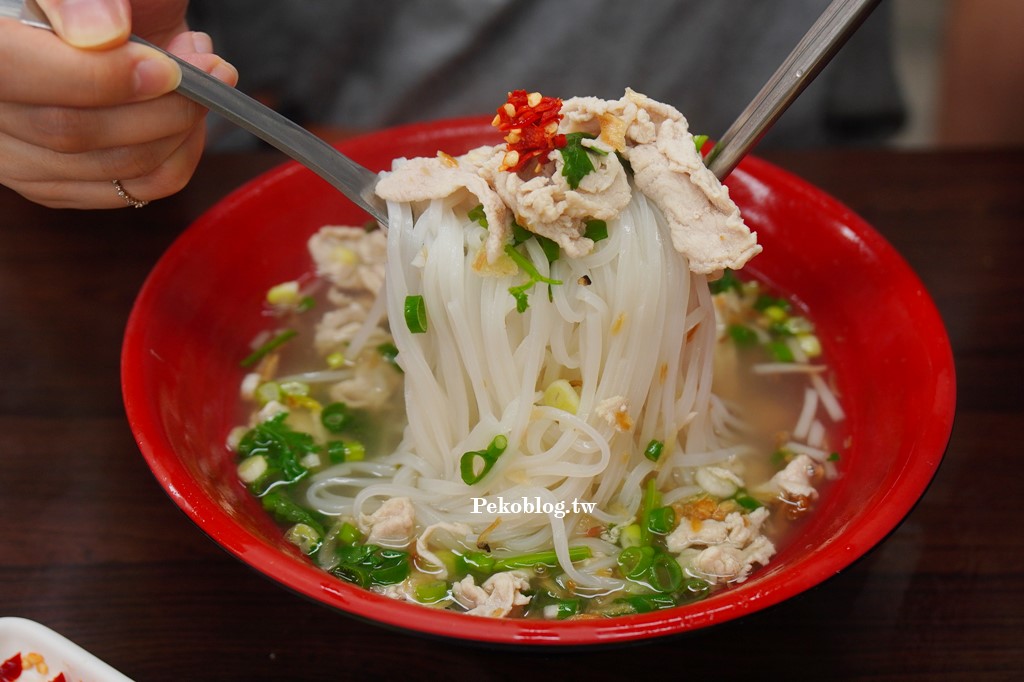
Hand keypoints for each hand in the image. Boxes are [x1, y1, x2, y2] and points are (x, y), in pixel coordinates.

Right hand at [0, 0, 237, 207]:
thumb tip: (103, 35)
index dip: (96, 76)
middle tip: (211, 71)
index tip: (166, 67)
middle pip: (69, 130)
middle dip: (159, 105)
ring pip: (110, 166)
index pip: (11, 71)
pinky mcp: (61, 185)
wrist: (104, 18)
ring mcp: (18, 156)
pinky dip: (180, 155)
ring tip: (205, 83)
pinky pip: (134, 190)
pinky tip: (191, 120)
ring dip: (179, 129)